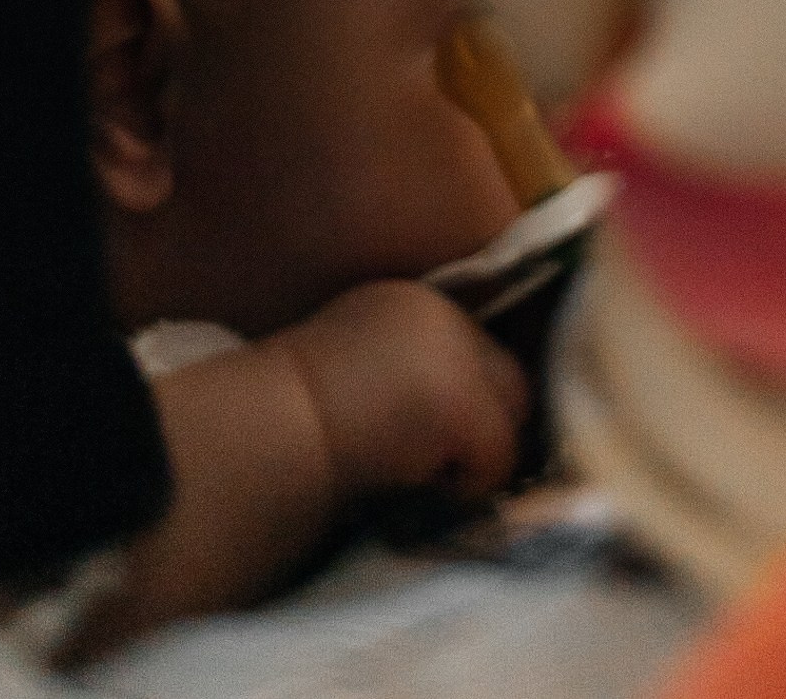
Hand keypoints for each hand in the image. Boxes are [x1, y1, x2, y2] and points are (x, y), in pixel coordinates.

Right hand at [278, 279, 528, 504]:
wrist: (271, 430)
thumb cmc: (290, 415)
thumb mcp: (349, 364)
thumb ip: (402, 368)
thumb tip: (444, 416)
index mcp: (408, 301)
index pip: (478, 344)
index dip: (473, 391)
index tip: (445, 432)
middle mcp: (443, 312)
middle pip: (510, 375)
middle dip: (488, 422)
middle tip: (452, 464)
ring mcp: (459, 353)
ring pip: (514, 415)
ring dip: (478, 452)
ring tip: (427, 473)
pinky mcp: (464, 403)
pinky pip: (499, 459)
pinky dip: (467, 484)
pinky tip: (417, 481)